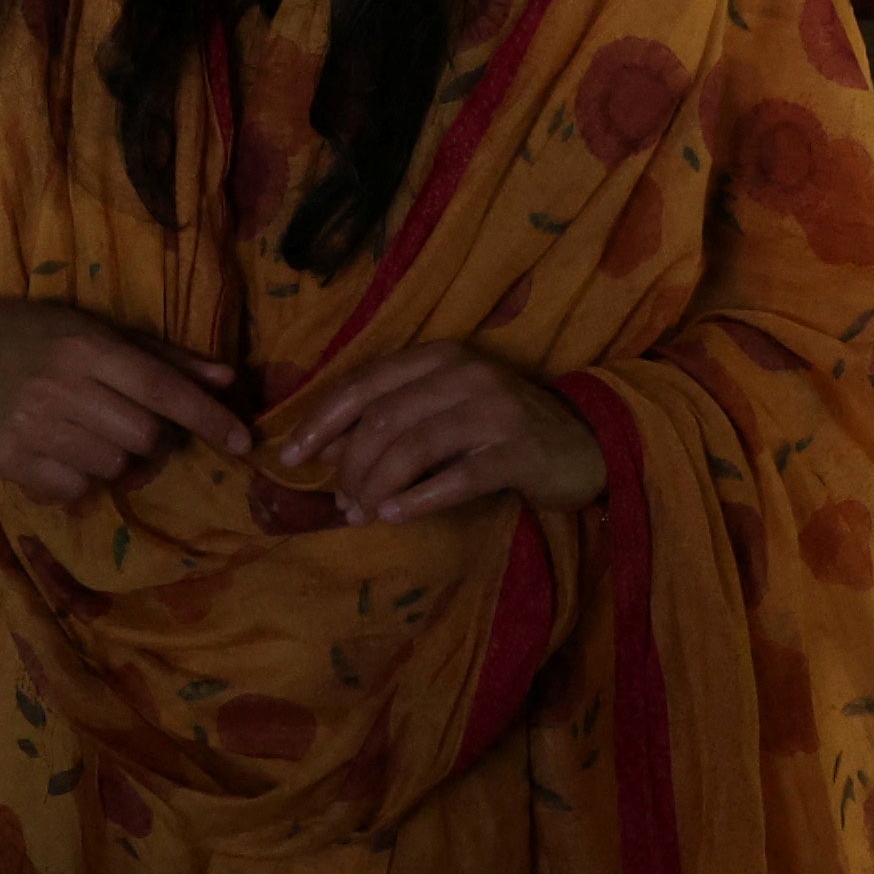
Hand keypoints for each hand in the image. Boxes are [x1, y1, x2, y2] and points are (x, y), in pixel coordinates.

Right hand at [0, 299, 251, 504]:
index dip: (206, 416)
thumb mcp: (97, 331)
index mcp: (87, 347)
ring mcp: (33, 428)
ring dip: (115, 458)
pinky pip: (76, 491)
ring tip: (87, 432)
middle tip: (129, 422)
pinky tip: (61, 452)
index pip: (160, 387)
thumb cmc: (37, 337)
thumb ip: (164, 358)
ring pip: (113, 467)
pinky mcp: (10, 461)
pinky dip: (80, 479)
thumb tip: (228, 378)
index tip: (243, 441)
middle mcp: (61, 386)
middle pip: (144, 436)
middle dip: (151, 438)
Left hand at [266, 347, 609, 523]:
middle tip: (342, 505)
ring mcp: (494, 409)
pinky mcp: (518, 450)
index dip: (320, 421)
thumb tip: (326, 451)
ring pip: (412, 448)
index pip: (364, 384)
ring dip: (377, 488)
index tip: (289, 457)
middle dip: (350, 467)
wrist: (584, 443)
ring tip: (364, 515)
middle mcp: (464, 374)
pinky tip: (396, 516)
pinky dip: (418, 499)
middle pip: (383, 420)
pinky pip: (457, 477)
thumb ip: (390, 422)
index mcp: (438, 357)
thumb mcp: (443, 414)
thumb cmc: (501, 429)